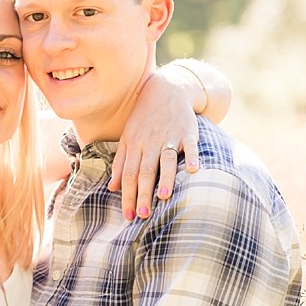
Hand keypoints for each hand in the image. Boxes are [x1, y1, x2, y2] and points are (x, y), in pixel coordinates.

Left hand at [109, 67, 201, 220]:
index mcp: (135, 145)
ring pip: (166, 160)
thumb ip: (122, 163)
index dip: (128, 196)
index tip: (128, 216)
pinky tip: (193, 170)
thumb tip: (112, 188)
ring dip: (165, 178)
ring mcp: (170, 136)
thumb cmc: (145, 118)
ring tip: (163, 197)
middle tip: (143, 215)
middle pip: (145, 171)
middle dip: (143, 193)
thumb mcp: (128, 137)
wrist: (166, 89)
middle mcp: (150, 142)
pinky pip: (190, 146)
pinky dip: (192, 156)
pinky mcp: (188, 131)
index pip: (129, 175)